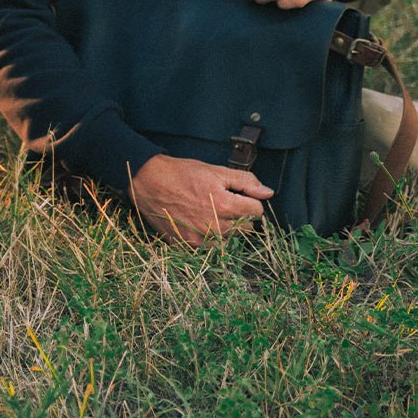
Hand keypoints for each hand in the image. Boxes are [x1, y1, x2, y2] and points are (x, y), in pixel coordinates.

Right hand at [129, 154, 274, 245]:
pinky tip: (197, 221)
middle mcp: (215, 227)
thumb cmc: (182, 173)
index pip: (257, 211)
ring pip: (229, 238)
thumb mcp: (216, 171)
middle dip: (240, 215)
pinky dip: (208, 235)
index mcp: (225, 206)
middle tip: (223, 202)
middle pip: (245, 228)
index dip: (251, 201)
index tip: (239, 196)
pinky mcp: (188, 246)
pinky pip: (210, 245)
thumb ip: (245, 181)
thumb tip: (268, 193)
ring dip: (225, 227)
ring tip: (208, 211)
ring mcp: (201, 239)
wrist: (149, 182)